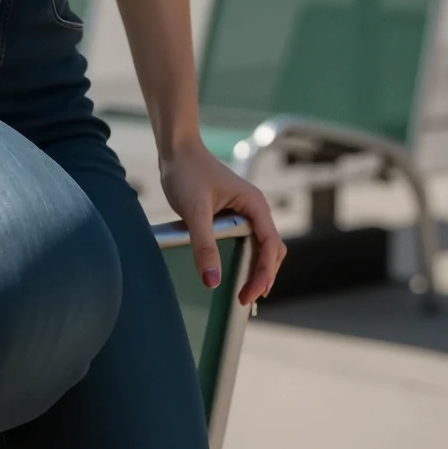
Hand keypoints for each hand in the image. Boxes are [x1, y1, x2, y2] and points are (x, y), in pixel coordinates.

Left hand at [158, 138, 285, 308]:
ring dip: (255, 269)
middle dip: (263, 276)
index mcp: (255, 205)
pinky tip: (231, 271)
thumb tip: (213, 281)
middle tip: (245, 300)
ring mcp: (244, 211)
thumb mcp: (194, 211)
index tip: (250, 295)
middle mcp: (255, 209)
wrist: (176, 149)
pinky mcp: (230, 214)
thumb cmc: (187, 173)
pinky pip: (244, 240)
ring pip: (260, 246)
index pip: (271, 246)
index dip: (264, 274)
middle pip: (271, 250)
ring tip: (243, 292)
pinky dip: (243, 258)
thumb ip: (204, 245)